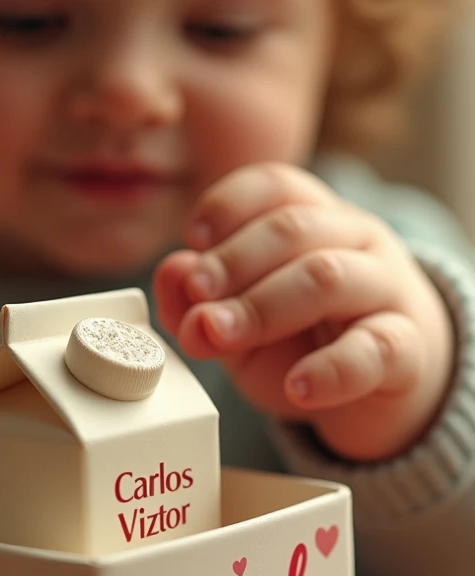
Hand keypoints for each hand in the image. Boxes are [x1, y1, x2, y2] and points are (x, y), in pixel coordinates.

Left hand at [154, 163, 454, 461]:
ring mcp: (386, 291)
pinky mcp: (405, 350)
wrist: (384, 388)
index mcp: (315, 221)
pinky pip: (374, 349)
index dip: (230, 205)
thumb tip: (171, 273)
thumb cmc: (308, 343)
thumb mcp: (244, 325)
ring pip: (330, 278)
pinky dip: (332, 370)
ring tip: (219, 337)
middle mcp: (355, 242)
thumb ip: (201, 303)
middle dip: (233, 263)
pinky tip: (298, 386)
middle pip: (294, 230)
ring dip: (264, 307)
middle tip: (194, 297)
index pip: (277, 186)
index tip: (193, 237)